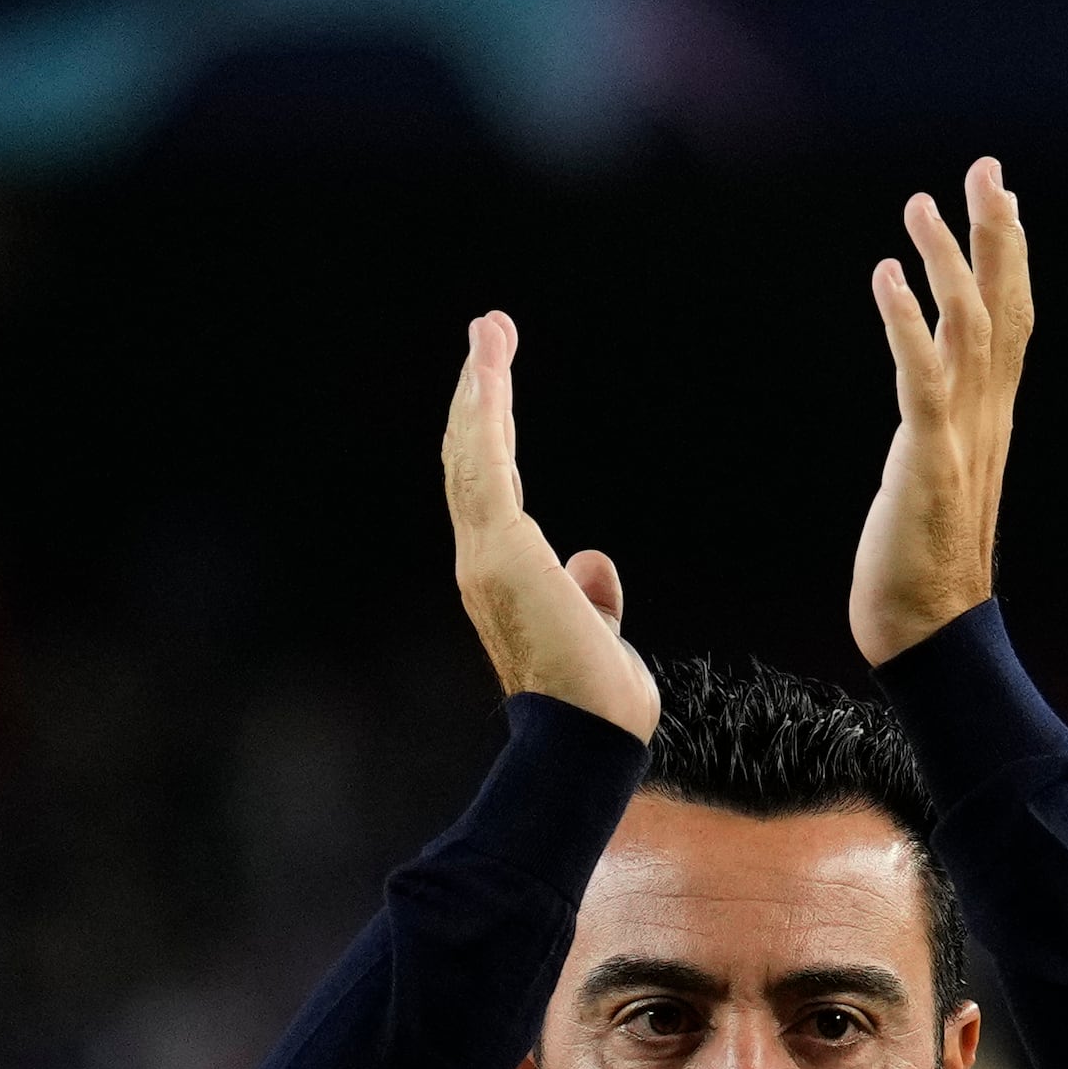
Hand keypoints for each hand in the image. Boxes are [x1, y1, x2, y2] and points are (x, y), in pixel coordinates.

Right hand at [441, 311, 656, 740]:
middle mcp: (481, 560)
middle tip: (487, 330)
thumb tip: (591, 559)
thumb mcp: (596, 630)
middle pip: (470, 458)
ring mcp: (484, 555)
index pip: (490, 487)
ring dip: (480, 387)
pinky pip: (485, 467)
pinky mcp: (500, 551)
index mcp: (502, 574)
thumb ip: (589, 594)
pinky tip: (488, 371)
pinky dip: (485, 415)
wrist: (590, 739)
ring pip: (472, 453)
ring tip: (488, 328)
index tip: (494, 383)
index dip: (491, 432)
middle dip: (479, 392)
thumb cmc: (597, 700)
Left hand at [848, 157, 1031, 666]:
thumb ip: (942, 428)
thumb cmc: (922, 566)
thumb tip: (933, 393)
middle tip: (987, 169)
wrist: (929, 633)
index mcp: (990, 417)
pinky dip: (906, 322)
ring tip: (920, 205)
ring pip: (968, 330)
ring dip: (946, 262)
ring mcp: (961, 436)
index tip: (1001, 194)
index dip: (1010, 254)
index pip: (1011, 319)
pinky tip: (885, 274)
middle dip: (997, 234)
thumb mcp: (937, 476)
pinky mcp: (928, 459)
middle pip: (1004, 308)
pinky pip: (921, 377)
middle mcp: (986, 417)